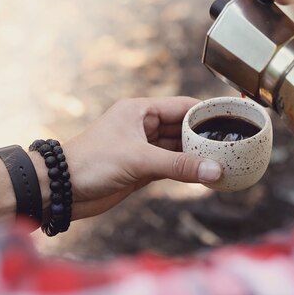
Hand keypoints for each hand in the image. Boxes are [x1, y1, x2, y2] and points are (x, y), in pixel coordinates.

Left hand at [61, 97, 222, 219]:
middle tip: (232, 146)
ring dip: (196, 157)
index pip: (182, 106)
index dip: (206, 113)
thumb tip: (214, 171)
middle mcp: (142, 126)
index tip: (232, 119)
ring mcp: (142, 148)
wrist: (61, 188)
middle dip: (204, 137)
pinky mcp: (140, 169)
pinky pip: (170, 167)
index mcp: (139, 110)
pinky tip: (203, 176)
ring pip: (177, 149)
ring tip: (224, 162)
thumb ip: (178, 166)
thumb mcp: (138, 160)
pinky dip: (185, 172)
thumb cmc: (91, 162)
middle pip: (182, 128)